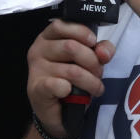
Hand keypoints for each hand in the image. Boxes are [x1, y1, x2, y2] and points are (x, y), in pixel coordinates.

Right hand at [26, 19, 114, 137]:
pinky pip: (59, 85)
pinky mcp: (36, 88)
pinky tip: (72, 93)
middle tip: (99, 74)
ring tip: (95, 88)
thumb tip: (104, 52)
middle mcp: (38, 50)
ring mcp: (35, 69)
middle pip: (71, 47)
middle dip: (92, 62)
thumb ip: (100, 50)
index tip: (93, 43)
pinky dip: (71, 90)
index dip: (82, 33)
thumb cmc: (74, 81)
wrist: (61, 113)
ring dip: (91, 81)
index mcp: (48, 37)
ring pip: (72, 70)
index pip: (61, 25)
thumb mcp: (89, 61)